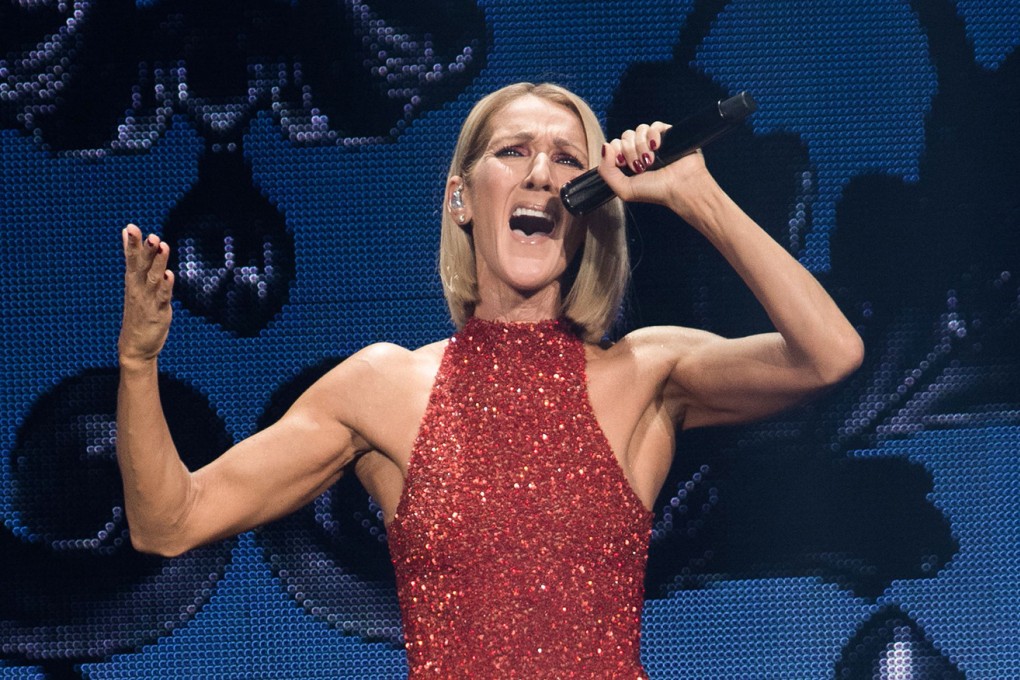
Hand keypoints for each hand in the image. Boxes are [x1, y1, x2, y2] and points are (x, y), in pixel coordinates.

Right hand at [118, 224, 174, 366]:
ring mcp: (148, 301)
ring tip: (162, 245)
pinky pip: (163, 297)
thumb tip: (126, 234)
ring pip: (153, 278)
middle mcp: (138, 289)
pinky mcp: (159, 313)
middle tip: (148, 234)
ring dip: (158, 262)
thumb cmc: (137, 311)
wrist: (136, 347)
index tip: (131, 227)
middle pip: (140, 266)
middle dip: (143, 250)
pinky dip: (166, 286)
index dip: (131, 244)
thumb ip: (133, 259)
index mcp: (132, 281)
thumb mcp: (133, 283)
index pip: (131, 259)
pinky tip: (169, 275)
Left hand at [597, 123, 717, 220]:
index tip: (623, 164)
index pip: (614, 144)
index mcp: (629, 161)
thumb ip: (606, 171)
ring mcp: (654, 142)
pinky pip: (654, 126)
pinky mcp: (668, 135)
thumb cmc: (655, 191)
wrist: (680, 188)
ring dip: (641, 145)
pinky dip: (653, 135)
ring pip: (638, 130)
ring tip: (651, 160)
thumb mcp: (624, 189)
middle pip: (626, 136)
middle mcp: (640, 150)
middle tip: (640, 167)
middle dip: (630, 152)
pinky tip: (657, 147)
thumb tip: (605, 146)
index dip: (616, 151)